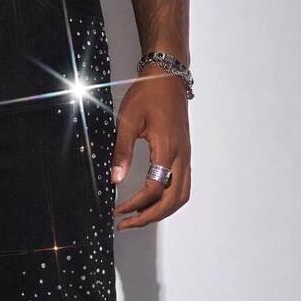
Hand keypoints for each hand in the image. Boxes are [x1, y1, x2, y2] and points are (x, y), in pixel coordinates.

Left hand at [111, 69, 190, 229]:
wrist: (168, 77)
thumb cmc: (149, 94)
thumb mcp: (128, 120)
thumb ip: (121, 151)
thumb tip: (115, 179)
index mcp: (167, 148)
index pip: (155, 189)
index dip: (136, 204)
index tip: (118, 210)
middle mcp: (181, 155)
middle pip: (173, 200)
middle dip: (150, 217)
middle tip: (127, 223)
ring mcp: (185, 156)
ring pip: (181, 195)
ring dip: (162, 211)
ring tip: (138, 216)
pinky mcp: (184, 154)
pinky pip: (182, 185)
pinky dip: (169, 199)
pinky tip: (151, 201)